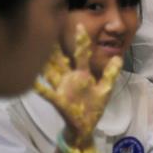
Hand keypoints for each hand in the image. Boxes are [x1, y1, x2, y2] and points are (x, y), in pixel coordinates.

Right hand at [34, 25, 120, 147]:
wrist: (86, 126)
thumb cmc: (93, 106)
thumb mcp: (105, 89)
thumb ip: (111, 73)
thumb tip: (118, 57)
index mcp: (82, 73)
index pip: (81, 53)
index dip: (81, 40)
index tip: (80, 25)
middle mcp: (70, 78)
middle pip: (61, 59)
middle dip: (55, 46)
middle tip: (47, 30)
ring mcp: (63, 88)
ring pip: (51, 72)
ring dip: (44, 63)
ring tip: (35, 50)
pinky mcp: (59, 100)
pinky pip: (48, 93)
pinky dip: (41, 88)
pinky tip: (33, 82)